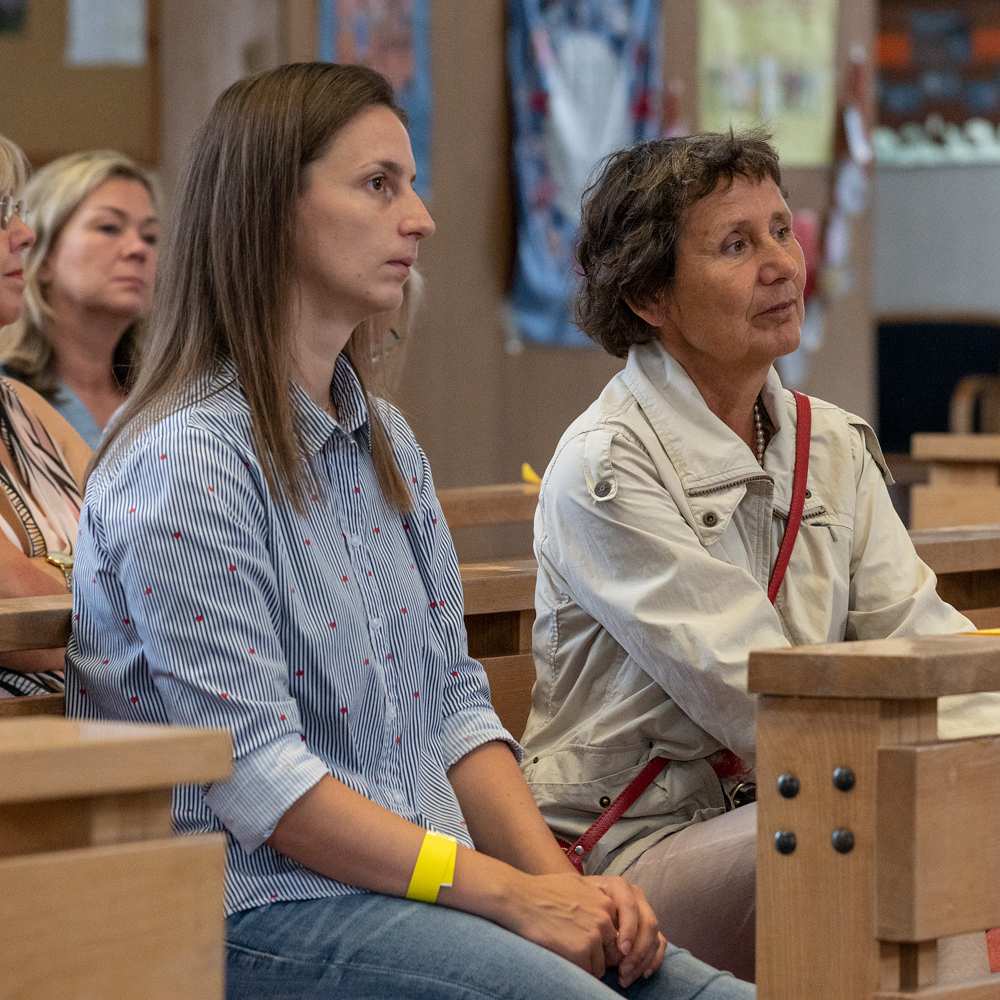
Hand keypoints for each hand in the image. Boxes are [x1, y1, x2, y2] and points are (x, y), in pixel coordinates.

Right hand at [497, 871, 620, 978]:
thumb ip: (594, 898)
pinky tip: (560, 956)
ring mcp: (594, 936)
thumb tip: (603, 913)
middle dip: (595, 954)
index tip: (583, 940)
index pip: (615, 933)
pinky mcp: (581, 952)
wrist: (520, 898)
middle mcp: (604, 919)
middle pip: (610, 951)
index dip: (600, 941)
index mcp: (606, 903)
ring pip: (599, 965)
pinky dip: (575, 970)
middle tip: (573, 948)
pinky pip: (586, 973)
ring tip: (564, 951)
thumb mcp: (576, 884)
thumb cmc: (542, 890)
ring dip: (585, 964)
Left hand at [588, 876, 666, 985]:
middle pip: (647, 923)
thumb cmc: (577, 903)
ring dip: (643, 960)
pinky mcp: (649, 926)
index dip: (629, 929)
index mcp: (619, 886)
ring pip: (654, 936)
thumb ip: (591, 915)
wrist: (579, 900)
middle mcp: (635, 896)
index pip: (630, 906)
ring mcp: (645, 910)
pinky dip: (654, 960)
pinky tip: (642, 973)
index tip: (622, 951)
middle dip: (638, 951)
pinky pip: (660, 943)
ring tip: (626, 977)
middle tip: (623, 972)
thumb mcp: (579, 902)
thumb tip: (601, 942)